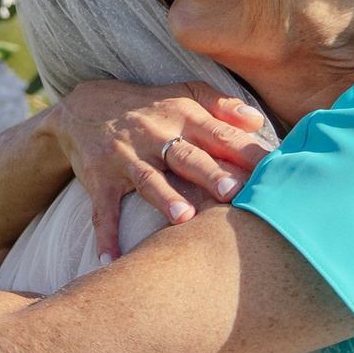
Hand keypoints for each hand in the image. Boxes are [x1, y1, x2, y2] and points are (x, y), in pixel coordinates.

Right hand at [38, 79, 269, 259]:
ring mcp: (125, 158)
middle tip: (233, 192)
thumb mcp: (183, 93)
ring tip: (183, 218)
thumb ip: (222, 105)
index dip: (244, 151)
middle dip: (210, 174)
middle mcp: (155, 135)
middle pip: (187, 156)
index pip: (218, 134)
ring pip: (148, 179)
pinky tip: (112, 259)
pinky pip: (102, 210)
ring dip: (164, 198)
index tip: (271, 169)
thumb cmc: (148, 106)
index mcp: (182, 115)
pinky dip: (105, 235)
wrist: (82, 107)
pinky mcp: (99, 180)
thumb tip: (258, 120)